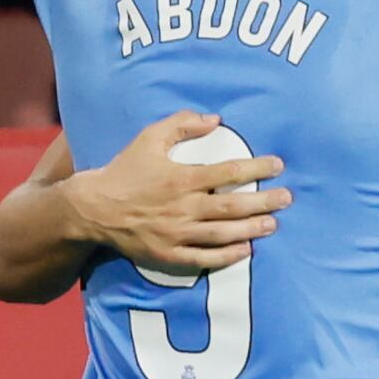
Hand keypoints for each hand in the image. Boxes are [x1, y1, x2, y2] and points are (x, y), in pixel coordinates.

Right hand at [63, 110, 290, 270]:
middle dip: (264, 202)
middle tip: (287, 199)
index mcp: (181, 178)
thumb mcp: (149, 138)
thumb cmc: (124, 170)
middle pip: (232, 206)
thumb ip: (182, 124)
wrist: (92, 208)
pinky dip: (226, 256)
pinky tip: (246, 251)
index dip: (257, 167)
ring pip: (222, 234)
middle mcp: (183, 207)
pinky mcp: (167, 254)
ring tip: (273, 224)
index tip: (278, 165)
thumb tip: (215, 119)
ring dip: (251, 229)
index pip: (229, 172)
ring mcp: (176, 233)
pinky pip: (203, 258)